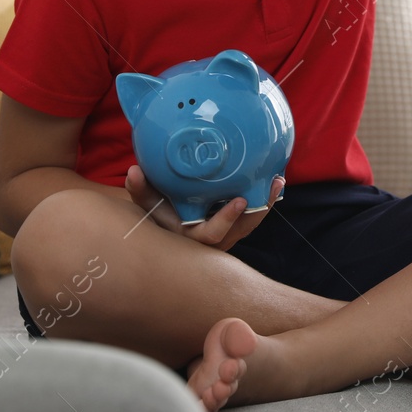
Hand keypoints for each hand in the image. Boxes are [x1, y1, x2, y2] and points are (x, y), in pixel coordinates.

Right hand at [125, 165, 283, 252]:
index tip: (239, 201)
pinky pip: (250, 217)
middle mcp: (210, 241)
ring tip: (277, 179)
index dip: (226, 220)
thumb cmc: (151, 216)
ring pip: (249, 224)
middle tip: (273, 184)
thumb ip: (139, 190)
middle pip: (241, 231)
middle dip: (259, 211)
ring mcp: (223, 236)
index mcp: (190, 239)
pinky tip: (272, 181)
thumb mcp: (144, 206)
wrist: (158, 232)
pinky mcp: (231, 228)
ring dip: (264, 203)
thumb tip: (134, 170)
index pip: (212, 235)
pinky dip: (261, 201)